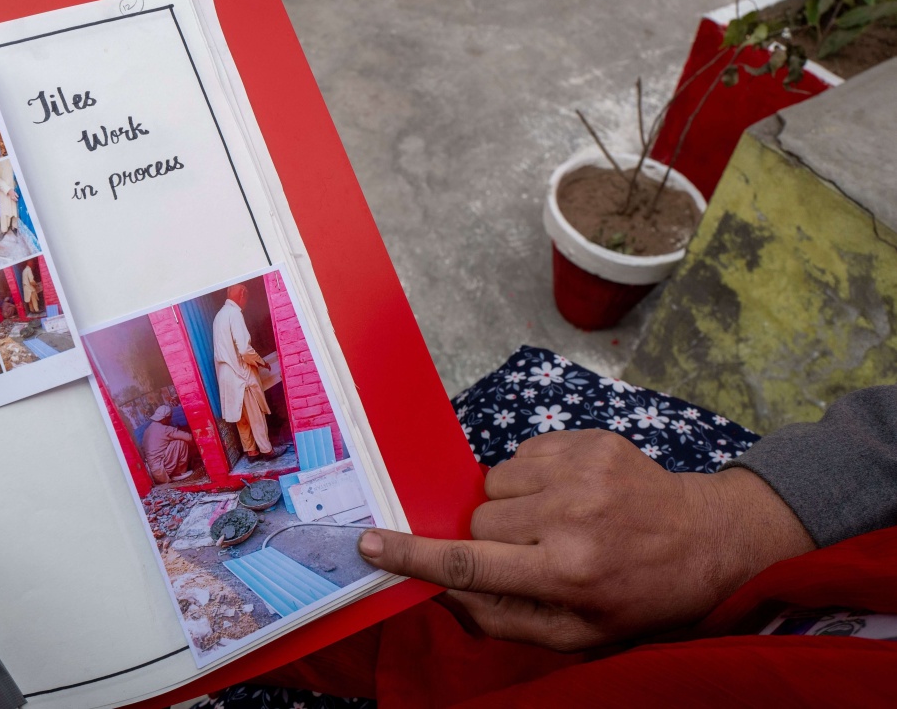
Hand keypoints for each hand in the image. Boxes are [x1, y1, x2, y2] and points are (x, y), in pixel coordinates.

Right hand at [358, 429, 813, 651]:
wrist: (705, 538)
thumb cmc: (638, 596)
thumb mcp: (576, 634)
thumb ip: (501, 617)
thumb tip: (439, 592)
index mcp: (566, 573)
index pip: (468, 563)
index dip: (411, 554)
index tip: (369, 543)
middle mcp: (569, 516)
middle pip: (477, 518)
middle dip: (488, 536)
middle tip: (529, 550)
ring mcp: (581, 470)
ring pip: (494, 482)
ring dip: (510, 504)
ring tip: (553, 519)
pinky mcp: (588, 440)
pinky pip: (522, 455)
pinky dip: (532, 477)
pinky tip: (568, 494)